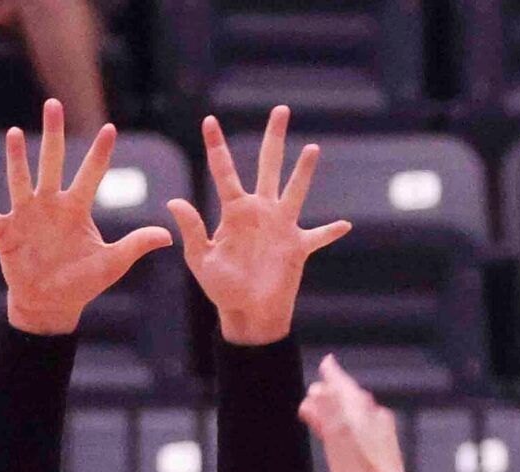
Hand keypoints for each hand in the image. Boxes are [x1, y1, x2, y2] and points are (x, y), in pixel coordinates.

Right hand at [0, 101, 173, 337]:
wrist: (51, 304)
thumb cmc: (81, 283)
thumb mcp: (112, 264)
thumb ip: (136, 245)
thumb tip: (169, 236)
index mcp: (76, 209)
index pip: (91, 174)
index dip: (100, 154)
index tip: (110, 129)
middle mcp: (50, 205)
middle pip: (52, 162)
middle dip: (53, 134)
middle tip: (54, 103)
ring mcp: (26, 217)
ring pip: (20, 180)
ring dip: (17, 158)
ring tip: (14, 133)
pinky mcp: (6, 234)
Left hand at [168, 106, 350, 346]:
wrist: (246, 314)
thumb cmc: (221, 289)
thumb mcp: (201, 260)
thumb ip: (192, 230)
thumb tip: (174, 201)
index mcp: (234, 211)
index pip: (224, 171)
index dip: (217, 146)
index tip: (209, 120)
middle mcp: (260, 211)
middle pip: (268, 165)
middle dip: (273, 138)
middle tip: (280, 109)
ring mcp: (281, 227)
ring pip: (296, 190)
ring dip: (304, 171)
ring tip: (312, 148)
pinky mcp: (298, 246)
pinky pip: (319, 235)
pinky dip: (330, 231)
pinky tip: (345, 224)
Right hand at [299, 352, 416, 471]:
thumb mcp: (337, 441)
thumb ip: (328, 412)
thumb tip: (319, 389)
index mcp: (361, 413)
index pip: (343, 385)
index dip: (332, 374)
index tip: (326, 362)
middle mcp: (373, 418)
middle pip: (349, 398)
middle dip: (330, 394)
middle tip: (313, 394)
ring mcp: (379, 432)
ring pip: (354, 413)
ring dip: (336, 410)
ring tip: (320, 414)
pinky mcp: (380, 447)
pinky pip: (360, 427)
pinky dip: (345, 424)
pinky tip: (339, 436)